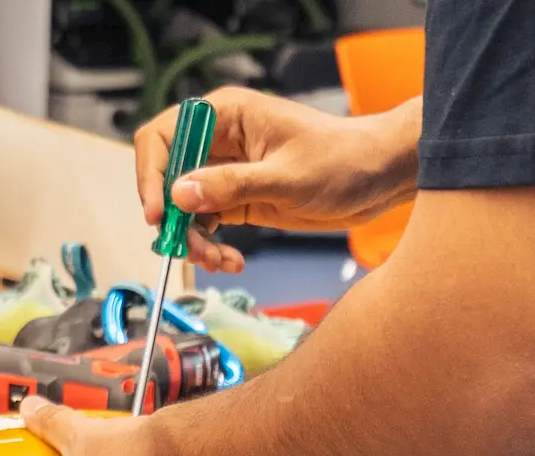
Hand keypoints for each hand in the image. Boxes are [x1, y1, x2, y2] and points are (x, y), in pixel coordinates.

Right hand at [136, 87, 420, 273]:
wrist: (382, 178)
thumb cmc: (345, 160)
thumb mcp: (287, 177)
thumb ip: (232, 185)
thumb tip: (179, 194)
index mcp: (226, 116)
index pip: (163, 137)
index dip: (152, 174)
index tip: (159, 212)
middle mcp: (218, 140)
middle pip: (166, 177)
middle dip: (173, 217)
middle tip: (189, 247)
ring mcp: (225, 170)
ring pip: (182, 207)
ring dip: (192, 238)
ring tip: (217, 260)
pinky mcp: (236, 197)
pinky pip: (204, 223)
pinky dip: (210, 246)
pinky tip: (230, 260)